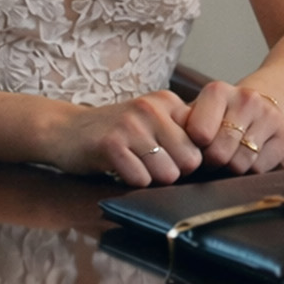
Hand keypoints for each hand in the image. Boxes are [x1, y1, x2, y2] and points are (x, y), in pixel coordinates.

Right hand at [48, 90, 202, 185]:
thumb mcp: (152, 122)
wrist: (65, 130)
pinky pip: (140, 179)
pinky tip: (119, 169)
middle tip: (151, 167)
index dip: (193, 160)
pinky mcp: (111, 144)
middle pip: (190, 161)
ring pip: (167, 173)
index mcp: (168, 101)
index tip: (177, 162)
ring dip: (152, 180)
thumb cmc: (116, 133)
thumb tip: (218, 158)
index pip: (204, 141)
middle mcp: (153, 108)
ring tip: (135, 166)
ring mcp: (132, 124)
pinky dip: (132, 182)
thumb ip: (181, 132)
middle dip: (174, 173)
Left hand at [184, 80, 283, 173]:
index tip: (197, 147)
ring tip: (231, 155)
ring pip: (240, 163)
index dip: (194, 149)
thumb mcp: (196, 113)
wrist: (262, 102)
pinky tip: (250, 154)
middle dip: (213, 162)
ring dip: (231, 167)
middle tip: (214, 156)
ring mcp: (269, 114)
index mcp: (217, 90)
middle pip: (220, 152)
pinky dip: (251, 169)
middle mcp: (246, 98)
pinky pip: (260, 168)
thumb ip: (180, 128)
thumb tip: (169, 153)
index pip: (199, 134)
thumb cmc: (219, 115)